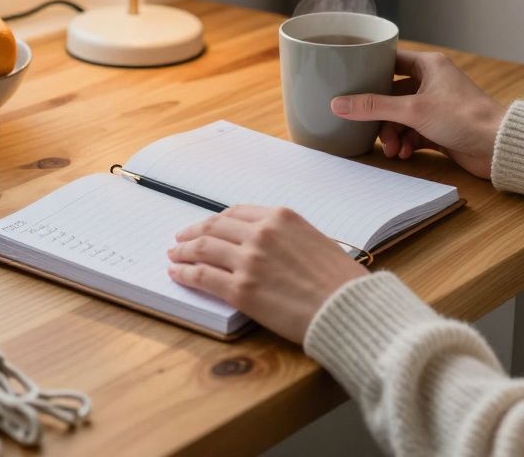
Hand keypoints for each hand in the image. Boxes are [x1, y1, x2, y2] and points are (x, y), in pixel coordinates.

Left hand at [166, 205, 366, 342]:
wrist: (349, 308)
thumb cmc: (341, 281)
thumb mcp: (316, 241)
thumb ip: (287, 237)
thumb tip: (266, 245)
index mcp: (281, 217)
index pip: (235, 213)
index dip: (215, 220)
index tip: (205, 226)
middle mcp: (261, 233)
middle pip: (214, 228)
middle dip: (193, 233)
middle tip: (180, 239)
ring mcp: (248, 260)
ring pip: (203, 249)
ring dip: (183, 252)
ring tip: (174, 256)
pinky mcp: (241, 290)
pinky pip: (203, 277)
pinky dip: (185, 274)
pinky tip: (177, 274)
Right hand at [331, 49, 505, 178]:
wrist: (498, 146)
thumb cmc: (463, 117)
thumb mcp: (412, 110)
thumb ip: (373, 107)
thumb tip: (337, 104)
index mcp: (428, 65)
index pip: (390, 60)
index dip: (369, 71)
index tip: (348, 82)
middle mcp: (432, 82)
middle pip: (391, 94)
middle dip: (379, 115)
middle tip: (371, 130)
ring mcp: (436, 106)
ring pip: (400, 117)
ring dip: (392, 134)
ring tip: (392, 149)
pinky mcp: (440, 128)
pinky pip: (412, 133)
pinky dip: (405, 143)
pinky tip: (405, 153)